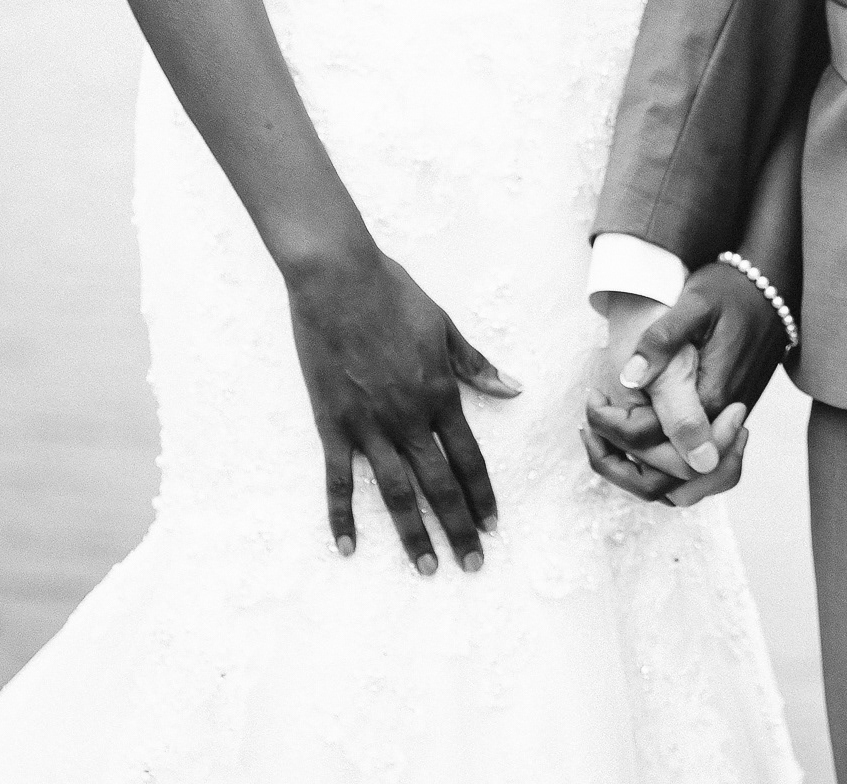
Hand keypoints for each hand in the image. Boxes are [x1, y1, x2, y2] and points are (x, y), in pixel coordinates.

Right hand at [286, 243, 518, 569]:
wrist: (338, 279)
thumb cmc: (394, 295)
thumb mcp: (444, 326)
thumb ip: (475, 365)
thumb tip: (513, 389)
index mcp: (439, 393)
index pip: (468, 457)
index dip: (482, 494)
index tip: (493, 525)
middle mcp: (408, 417)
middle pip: (439, 485)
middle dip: (458, 528)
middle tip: (472, 565)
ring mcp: (368, 425)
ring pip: (395, 492)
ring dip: (413, 534)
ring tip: (427, 568)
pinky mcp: (333, 424)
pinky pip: (338, 480)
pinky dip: (342, 516)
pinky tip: (348, 548)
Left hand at [582, 263, 786, 504]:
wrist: (773, 288)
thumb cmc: (731, 292)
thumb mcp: (695, 304)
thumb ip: (663, 341)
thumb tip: (629, 377)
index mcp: (710, 397)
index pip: (653, 441)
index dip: (613, 428)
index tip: (593, 396)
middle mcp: (723, 424)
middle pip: (668, 479)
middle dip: (621, 463)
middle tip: (591, 425)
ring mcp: (729, 429)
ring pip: (687, 487)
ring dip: (645, 475)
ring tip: (610, 441)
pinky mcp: (730, 426)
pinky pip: (701, 475)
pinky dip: (669, 471)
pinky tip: (641, 442)